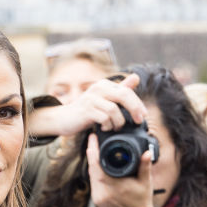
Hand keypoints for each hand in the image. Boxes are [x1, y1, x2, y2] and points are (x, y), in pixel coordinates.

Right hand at [28, 73, 144, 138]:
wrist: (63, 119)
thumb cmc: (86, 111)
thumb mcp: (104, 99)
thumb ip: (119, 90)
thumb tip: (136, 77)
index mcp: (105, 85)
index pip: (127, 90)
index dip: (137, 103)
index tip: (142, 116)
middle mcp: (98, 88)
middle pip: (124, 95)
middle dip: (134, 109)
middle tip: (138, 121)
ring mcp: (91, 99)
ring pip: (114, 110)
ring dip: (118, 122)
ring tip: (114, 128)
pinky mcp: (86, 110)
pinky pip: (104, 118)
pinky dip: (108, 126)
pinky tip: (105, 129)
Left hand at [86, 132, 153, 206]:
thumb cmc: (142, 201)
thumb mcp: (146, 182)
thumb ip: (145, 167)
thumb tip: (146, 152)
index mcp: (114, 187)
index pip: (98, 166)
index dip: (93, 151)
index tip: (92, 139)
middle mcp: (103, 193)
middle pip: (92, 169)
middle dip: (92, 154)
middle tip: (93, 141)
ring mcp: (98, 198)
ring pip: (91, 176)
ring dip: (92, 163)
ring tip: (94, 149)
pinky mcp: (97, 201)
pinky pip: (93, 183)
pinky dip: (94, 173)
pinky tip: (96, 165)